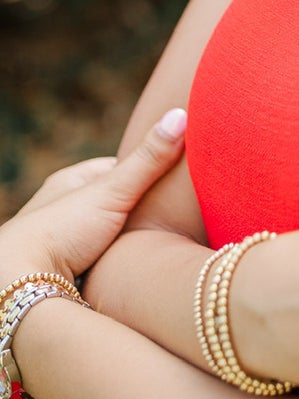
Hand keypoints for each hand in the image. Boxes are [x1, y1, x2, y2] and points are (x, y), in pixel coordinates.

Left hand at [0, 111, 189, 288]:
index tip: (175, 180)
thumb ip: (148, 160)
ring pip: (106, 234)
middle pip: (112, 202)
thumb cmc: (60, 231)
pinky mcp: (65, 270)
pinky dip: (116, 262)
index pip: (116, 169)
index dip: (147, 171)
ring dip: (127, 240)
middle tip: (174, 216)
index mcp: (70, 182)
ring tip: (157, 245)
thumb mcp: (111, 191)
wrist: (18, 284)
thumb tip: (181, 114)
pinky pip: (99, 260)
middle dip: (139, 208)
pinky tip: (132, 269)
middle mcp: (62, 209)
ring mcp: (62, 241)